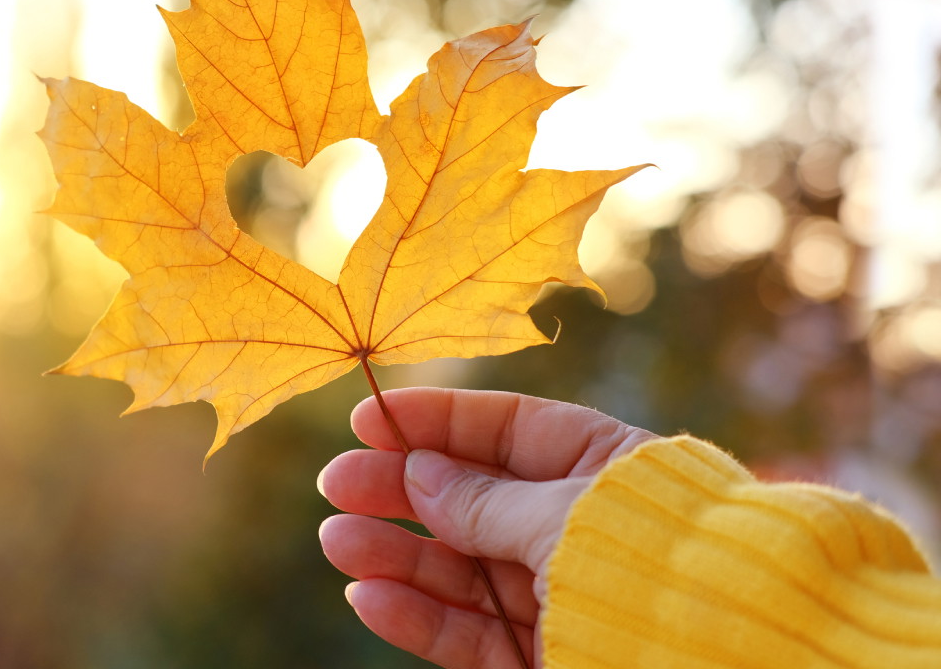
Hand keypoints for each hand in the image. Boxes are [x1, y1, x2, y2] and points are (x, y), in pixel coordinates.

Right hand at [317, 387, 655, 668]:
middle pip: (470, 499)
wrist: (726, 659)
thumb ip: (485, 501)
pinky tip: (369, 595)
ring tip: (337, 539)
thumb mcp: (565, 516)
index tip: (369, 418)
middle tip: (336, 483)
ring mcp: (557, 594)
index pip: (505, 429)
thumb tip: (417, 472)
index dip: (436, 421)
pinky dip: (418, 616)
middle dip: (401, 490)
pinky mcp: (545, 655)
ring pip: (460, 568)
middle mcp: (574, 526)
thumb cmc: (658, 565)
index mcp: (599, 465)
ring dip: (396, 554)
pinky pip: (471, 632)